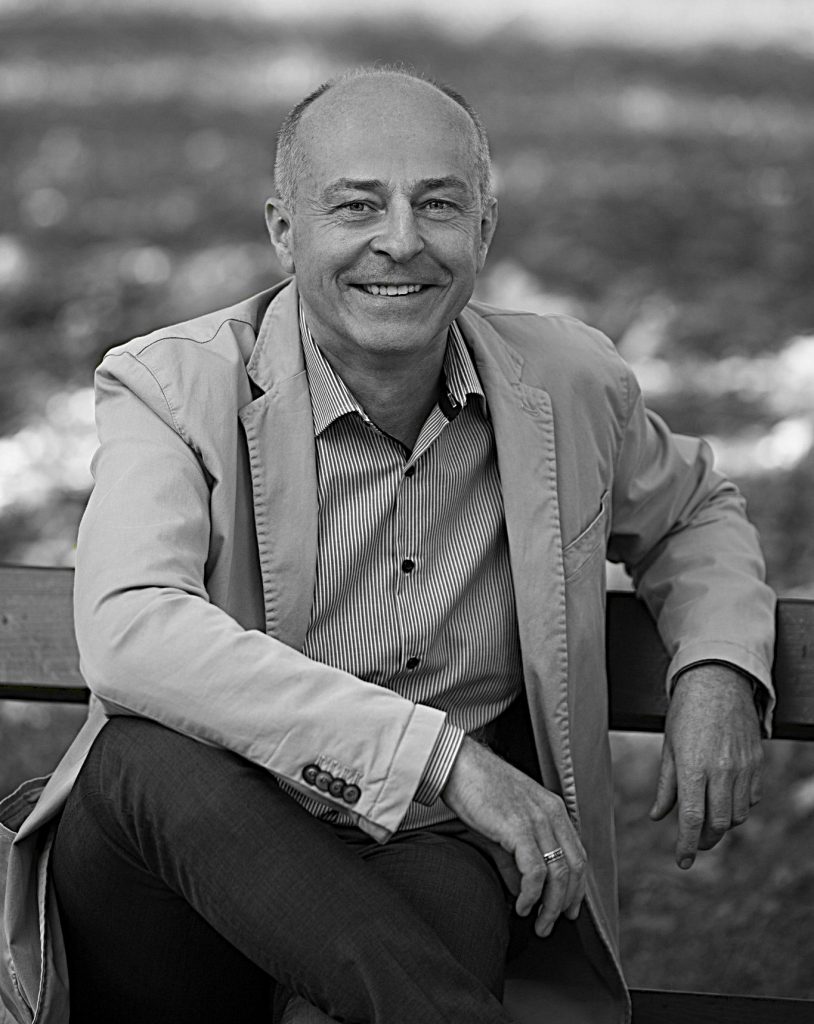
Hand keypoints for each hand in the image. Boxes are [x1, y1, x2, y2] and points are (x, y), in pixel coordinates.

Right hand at [441, 737, 586, 936]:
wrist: (456, 762)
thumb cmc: (475, 788)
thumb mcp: (503, 823)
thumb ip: (515, 857)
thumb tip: (520, 890)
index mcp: (553, 808)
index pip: (577, 855)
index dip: (576, 887)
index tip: (567, 909)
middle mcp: (551, 813)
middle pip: (575, 868)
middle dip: (566, 903)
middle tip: (551, 924)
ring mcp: (537, 819)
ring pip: (559, 874)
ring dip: (550, 907)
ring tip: (538, 924)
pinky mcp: (518, 828)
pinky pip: (535, 872)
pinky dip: (531, 896)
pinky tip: (520, 906)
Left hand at [649, 664, 762, 868]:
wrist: (718, 681)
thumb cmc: (686, 712)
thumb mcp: (669, 746)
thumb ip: (666, 785)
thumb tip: (658, 817)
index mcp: (693, 766)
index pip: (692, 819)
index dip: (687, 845)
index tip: (682, 861)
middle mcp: (721, 770)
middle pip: (718, 823)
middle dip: (705, 840)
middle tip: (693, 842)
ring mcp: (742, 767)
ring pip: (737, 814)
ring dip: (722, 824)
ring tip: (707, 819)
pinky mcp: (756, 763)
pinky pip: (752, 798)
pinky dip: (738, 806)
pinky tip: (724, 799)